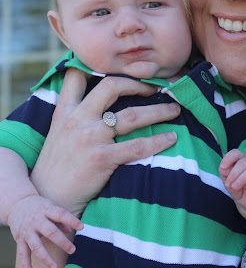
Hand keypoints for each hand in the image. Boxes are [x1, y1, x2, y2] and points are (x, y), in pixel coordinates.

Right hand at [8, 194, 82, 267]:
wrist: (17, 204)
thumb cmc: (39, 206)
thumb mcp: (50, 207)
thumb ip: (61, 219)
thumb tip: (70, 230)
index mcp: (46, 210)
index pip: (60, 214)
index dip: (71, 220)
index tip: (82, 227)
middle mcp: (36, 220)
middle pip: (50, 232)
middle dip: (62, 242)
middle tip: (73, 250)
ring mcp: (27, 231)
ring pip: (36, 246)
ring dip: (45, 258)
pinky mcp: (19, 239)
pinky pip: (23, 254)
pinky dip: (26, 265)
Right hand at [31, 68, 179, 215]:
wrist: (48, 200)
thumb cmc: (56, 169)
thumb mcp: (57, 134)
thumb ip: (74, 117)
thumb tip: (99, 105)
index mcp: (64, 112)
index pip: (76, 76)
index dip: (98, 66)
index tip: (122, 66)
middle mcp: (77, 120)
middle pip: (111, 87)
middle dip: (138, 84)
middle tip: (156, 87)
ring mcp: (90, 138)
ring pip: (131, 115)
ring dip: (158, 111)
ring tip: (174, 110)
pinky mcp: (101, 158)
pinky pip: (137, 146)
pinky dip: (158, 141)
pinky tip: (171, 138)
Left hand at [219, 149, 245, 222]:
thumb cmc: (240, 189)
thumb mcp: (230, 184)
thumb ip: (226, 175)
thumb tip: (223, 168)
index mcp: (242, 161)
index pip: (236, 153)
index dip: (228, 158)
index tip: (222, 168)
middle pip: (244, 162)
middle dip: (234, 173)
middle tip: (229, 185)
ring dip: (242, 179)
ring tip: (235, 187)